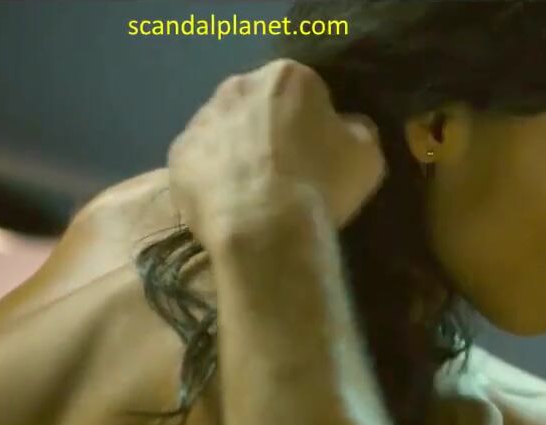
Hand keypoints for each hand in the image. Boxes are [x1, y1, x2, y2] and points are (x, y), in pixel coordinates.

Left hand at [166, 58, 383, 249]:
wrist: (265, 227)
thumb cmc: (322, 182)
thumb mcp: (367, 154)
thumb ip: (355, 130)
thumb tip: (344, 127)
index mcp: (287, 76)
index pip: (305, 90)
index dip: (314, 122)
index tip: (320, 152)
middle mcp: (238, 86)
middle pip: (259, 104)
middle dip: (270, 129)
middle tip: (287, 170)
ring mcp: (201, 120)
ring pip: (225, 131)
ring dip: (238, 151)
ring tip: (255, 193)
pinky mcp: (178, 156)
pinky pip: (201, 162)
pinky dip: (213, 178)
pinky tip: (230, 205)